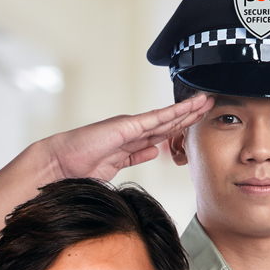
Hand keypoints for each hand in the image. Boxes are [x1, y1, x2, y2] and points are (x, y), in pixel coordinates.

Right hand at [32, 97, 213, 182]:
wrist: (60, 165)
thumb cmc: (80, 168)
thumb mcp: (118, 165)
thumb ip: (136, 156)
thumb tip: (154, 151)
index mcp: (132, 141)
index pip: (164, 132)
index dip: (183, 125)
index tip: (199, 120)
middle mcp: (133, 131)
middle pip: (169, 121)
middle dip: (190, 113)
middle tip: (210, 104)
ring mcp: (130, 127)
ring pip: (166, 117)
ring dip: (187, 109)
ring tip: (205, 101)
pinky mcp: (126, 127)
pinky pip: (154, 119)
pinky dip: (171, 113)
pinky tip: (186, 108)